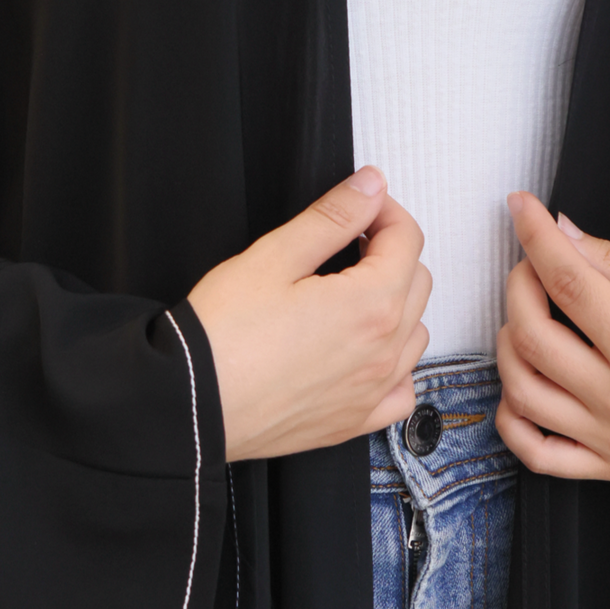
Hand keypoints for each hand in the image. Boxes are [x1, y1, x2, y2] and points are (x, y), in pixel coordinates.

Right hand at [187, 166, 430, 460]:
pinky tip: (365, 354)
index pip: (406, 240)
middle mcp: (384, 350)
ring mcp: (372, 390)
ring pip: (415, 333)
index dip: (384, 212)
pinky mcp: (354, 421)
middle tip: (349, 245)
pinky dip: (395, 366)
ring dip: (397, 305)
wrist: (191, 404)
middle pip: (418, 282)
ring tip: (352, 296)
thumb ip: (332, 218)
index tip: (360, 209)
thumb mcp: (274, 257)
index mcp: (370, 303)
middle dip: (391, 253)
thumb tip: (371, 187)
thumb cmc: (223, 334)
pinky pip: (402, 391)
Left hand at [496, 193, 609, 479]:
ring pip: (521, 392)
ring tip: (528, 319)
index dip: (536, 238)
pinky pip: (538, 454)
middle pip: (531, 336)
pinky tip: (521, 387)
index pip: (568, 283)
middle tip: (532, 266)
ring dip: (508, 346)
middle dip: (519, 286)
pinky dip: (512, 421)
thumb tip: (566, 235)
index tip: (522, 210)